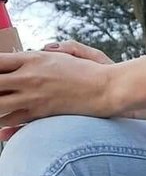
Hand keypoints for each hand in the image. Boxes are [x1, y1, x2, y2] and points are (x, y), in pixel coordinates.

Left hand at [0, 47, 115, 139]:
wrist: (105, 90)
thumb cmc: (91, 70)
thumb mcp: (72, 51)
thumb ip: (56, 48)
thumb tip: (46, 48)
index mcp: (34, 58)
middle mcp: (29, 78)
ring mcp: (32, 97)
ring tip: (1, 102)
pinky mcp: (39, 114)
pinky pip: (11, 122)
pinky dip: (3, 125)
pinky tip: (1, 127)